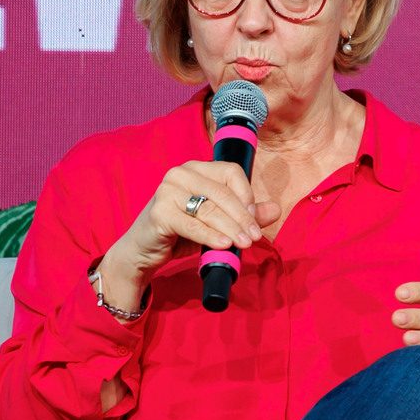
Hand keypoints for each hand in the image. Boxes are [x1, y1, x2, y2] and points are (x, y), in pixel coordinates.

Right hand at [98, 160, 280, 309]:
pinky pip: (192, 225)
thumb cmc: (182, 232)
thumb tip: (276, 210)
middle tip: (254, 237)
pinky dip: (210, 236)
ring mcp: (167, 191)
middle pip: (222, 193)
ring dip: (231, 229)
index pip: (231, 172)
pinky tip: (223, 245)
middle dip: (243, 217)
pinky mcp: (159, 212)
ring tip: (244, 244)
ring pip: (209, 209)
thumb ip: (244, 214)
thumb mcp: (217, 222)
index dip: (247, 195)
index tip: (255, 219)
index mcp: (197, 169)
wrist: (144, 250)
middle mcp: (181, 174)